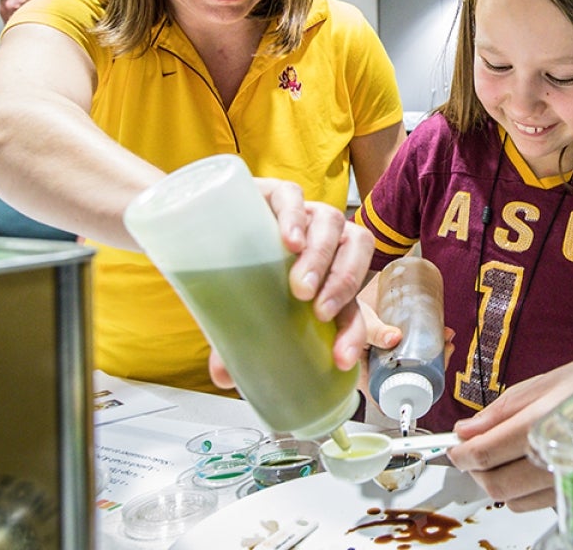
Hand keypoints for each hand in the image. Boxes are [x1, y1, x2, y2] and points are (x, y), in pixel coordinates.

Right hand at [208, 180, 372, 390]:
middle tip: (318, 311)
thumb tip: (223, 379)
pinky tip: (289, 240)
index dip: (356, 332)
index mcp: (332, 276)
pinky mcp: (277, 193)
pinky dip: (295, 216)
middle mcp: (327, 241)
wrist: (216, 221)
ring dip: (322, 256)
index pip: (356, 303)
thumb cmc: (250, 269)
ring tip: (301, 284)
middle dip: (344, 284)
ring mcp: (305, 215)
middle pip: (356, 252)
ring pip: (331, 223)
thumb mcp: (254, 307)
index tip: (341, 358)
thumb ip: (245, 341)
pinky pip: (295, 197)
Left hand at [447, 346, 572, 510]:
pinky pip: (541, 504)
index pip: (484, 453)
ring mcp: (572, 480)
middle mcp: (556, 457)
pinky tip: (532, 466)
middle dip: (477, 471)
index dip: (461, 454)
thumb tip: (466, 430)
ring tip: (504, 457)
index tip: (455, 448)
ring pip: (516, 501)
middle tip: (474, 452)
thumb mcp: (548, 380)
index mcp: (541, 423)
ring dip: (500, 483)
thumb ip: (502, 409)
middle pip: (496, 485)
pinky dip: (526, 491)